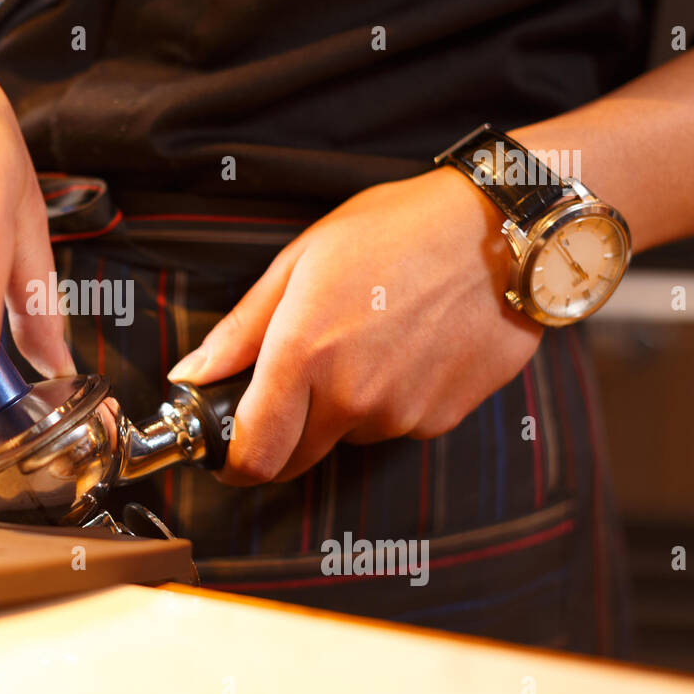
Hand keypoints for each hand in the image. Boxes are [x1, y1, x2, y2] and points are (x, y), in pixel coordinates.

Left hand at [167, 168, 542, 483]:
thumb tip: (192, 374)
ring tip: (367, 338)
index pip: (254, 456)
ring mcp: (402, 414)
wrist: (502, 231)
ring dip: (343, 408)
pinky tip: (407, 347)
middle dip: (282, 436)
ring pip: (349, 436)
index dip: (231, 463)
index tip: (224, 451)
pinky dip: (390, 399)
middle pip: (295, 459)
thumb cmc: (396, 230)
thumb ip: (241, 329)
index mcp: (304, 355)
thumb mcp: (302, 261)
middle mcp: (352, 397)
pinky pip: (396, 425)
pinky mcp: (443, 418)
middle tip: (292, 384)